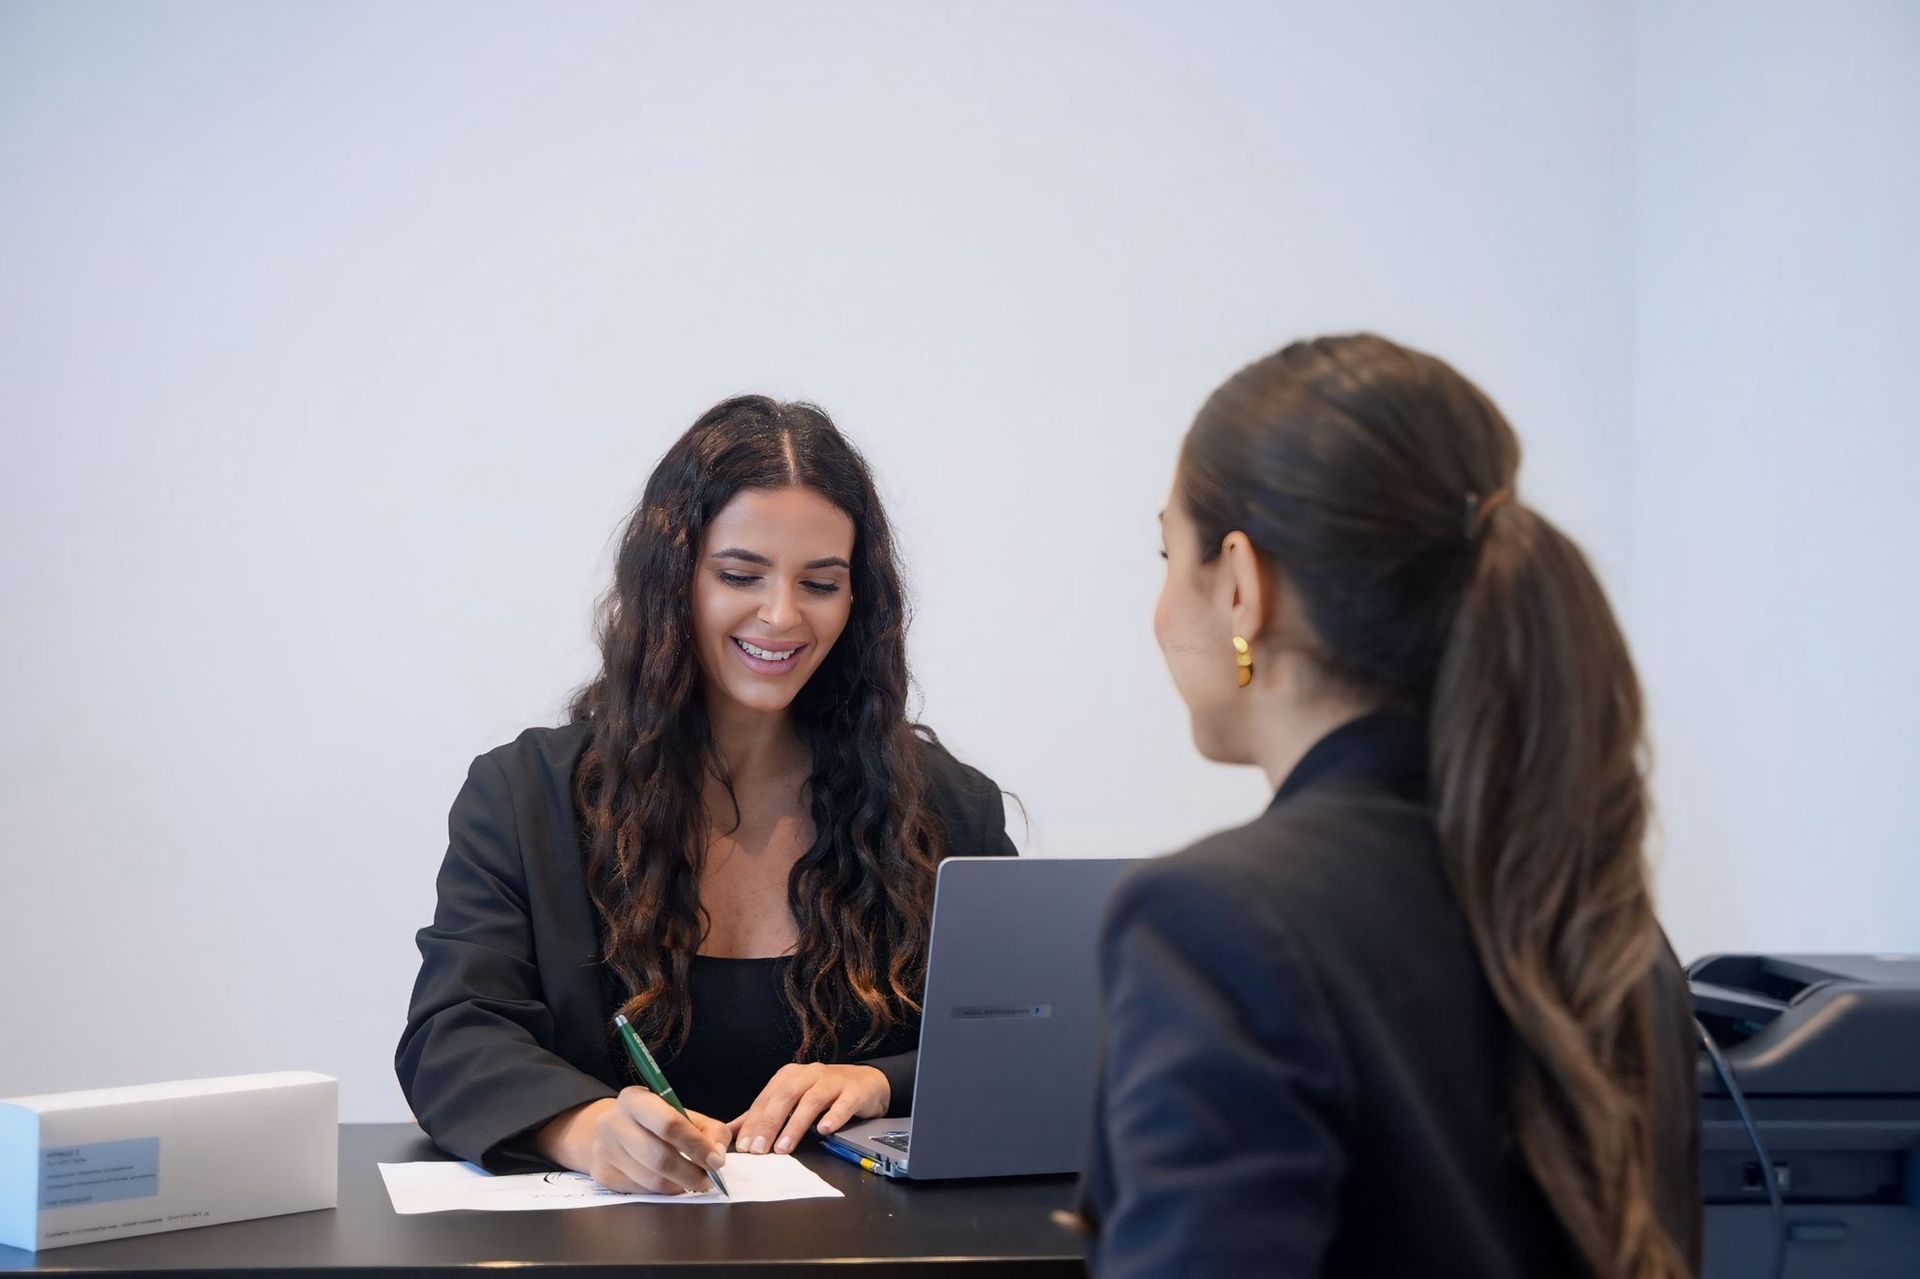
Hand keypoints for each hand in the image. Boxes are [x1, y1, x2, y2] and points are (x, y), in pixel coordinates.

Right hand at [536, 1088, 729, 1194]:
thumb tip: (717, 1156)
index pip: (669, 1124)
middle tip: (709, 1180)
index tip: (716, 1161)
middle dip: (691, 1173)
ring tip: (693, 1182)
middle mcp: (613, 1122)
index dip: (697, 1145)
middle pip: (659, 1157)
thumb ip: (709, 1130)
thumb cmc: (654, 1121)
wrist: (611, 1129)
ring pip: (652, 1180)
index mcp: (635, 1099)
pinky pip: (642, 1191)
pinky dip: (663, 1191)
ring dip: (680, 1185)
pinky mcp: (603, 1174)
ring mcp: (604, 1150)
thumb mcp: (682, 1113)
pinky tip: (671, 1182)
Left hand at [731, 1062, 889, 1154]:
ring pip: (811, 1100)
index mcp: (789, 1077)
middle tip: (759, 1150)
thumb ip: (763, 1115)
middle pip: (785, 1097)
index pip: (766, 1099)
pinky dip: (833, 1116)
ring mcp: (832, 1081)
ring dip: (796, 1124)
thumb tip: (732, 1131)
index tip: (744, 1146)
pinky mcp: (854, 1091)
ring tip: (784, 1147)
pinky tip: (824, 1130)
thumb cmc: (824, 1094)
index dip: (753, 1122)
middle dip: (769, 1124)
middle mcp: (809, 1075)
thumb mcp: (792, 1100)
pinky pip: (843, 1103)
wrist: (866, 1083)